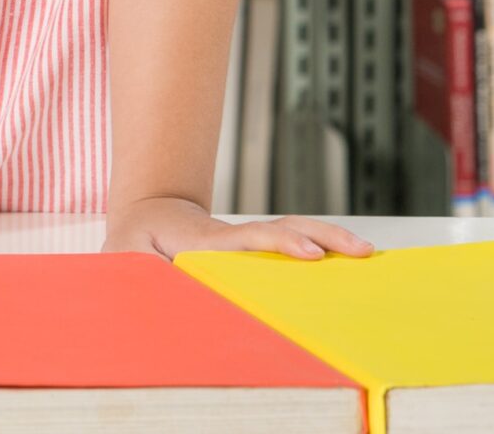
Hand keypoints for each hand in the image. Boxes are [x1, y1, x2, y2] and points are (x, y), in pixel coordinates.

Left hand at [103, 196, 373, 260]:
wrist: (146, 216)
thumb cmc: (133, 241)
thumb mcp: (125, 253)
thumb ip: (137, 267)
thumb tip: (157, 278)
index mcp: (208, 242)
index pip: (251, 239)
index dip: (281, 244)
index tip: (311, 255)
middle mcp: (234, 238)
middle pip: (284, 228)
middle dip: (324, 235)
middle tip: (363, 250)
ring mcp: (246, 242)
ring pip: (293, 233)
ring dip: (330, 239)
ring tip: (368, 253)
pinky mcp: (252, 251)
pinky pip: (289, 247)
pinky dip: (319, 249)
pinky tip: (346, 262)